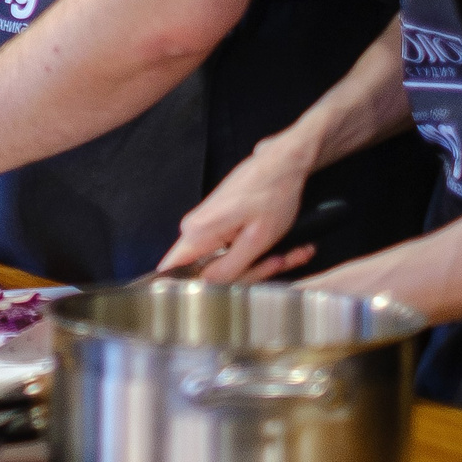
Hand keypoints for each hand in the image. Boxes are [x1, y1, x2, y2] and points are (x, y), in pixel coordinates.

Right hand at [158, 134, 320, 282]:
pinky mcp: (219, 223)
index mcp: (198, 231)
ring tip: (289, 253)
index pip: (172, 268)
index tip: (210, 298)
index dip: (185, 289)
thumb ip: (228, 268)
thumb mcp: (256, 240)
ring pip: (226, 262)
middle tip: (278, 262)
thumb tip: (204, 287)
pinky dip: (258, 252)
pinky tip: (284, 249)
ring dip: (260, 263)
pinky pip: (233, 249)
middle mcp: (195, 227)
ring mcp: (206, 225)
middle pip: (208, 271)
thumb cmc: (273, 194)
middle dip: (248, 272)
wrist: (283, 163)